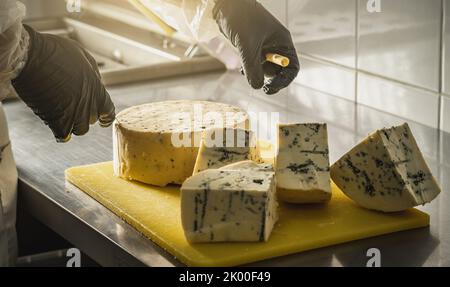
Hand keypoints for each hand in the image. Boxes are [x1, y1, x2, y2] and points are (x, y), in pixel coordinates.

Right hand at [12, 25, 114, 141]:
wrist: (30, 57)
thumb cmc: (55, 52)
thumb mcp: (83, 56)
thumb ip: (93, 73)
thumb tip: (97, 83)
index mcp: (97, 90)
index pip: (109, 112)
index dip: (106, 116)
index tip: (102, 121)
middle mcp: (89, 105)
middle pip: (92, 120)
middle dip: (85, 114)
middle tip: (73, 106)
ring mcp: (74, 114)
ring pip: (80, 129)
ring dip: (73, 123)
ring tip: (62, 112)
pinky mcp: (56, 121)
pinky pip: (63, 135)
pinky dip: (59, 131)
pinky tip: (54, 123)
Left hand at [213, 0, 299, 94]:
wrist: (226, 6)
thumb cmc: (242, 20)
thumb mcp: (248, 47)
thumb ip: (253, 69)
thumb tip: (257, 87)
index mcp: (283, 42)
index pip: (292, 67)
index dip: (284, 81)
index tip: (270, 88)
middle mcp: (276, 45)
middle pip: (278, 71)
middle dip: (268, 79)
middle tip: (259, 86)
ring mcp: (264, 47)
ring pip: (264, 69)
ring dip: (256, 74)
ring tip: (245, 70)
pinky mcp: (252, 48)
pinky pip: (255, 64)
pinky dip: (249, 69)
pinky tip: (242, 69)